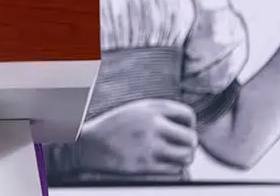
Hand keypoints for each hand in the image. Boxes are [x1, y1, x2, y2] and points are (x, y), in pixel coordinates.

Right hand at [79, 99, 197, 174]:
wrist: (88, 144)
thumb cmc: (114, 126)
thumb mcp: (135, 109)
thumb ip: (159, 111)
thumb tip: (186, 124)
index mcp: (151, 108)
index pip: (187, 114)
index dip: (191, 124)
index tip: (186, 129)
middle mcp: (152, 125)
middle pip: (191, 138)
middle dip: (190, 144)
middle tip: (184, 147)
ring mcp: (149, 146)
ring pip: (186, 156)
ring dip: (185, 158)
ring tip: (178, 157)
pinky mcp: (144, 165)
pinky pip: (173, 170)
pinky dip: (174, 169)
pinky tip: (166, 165)